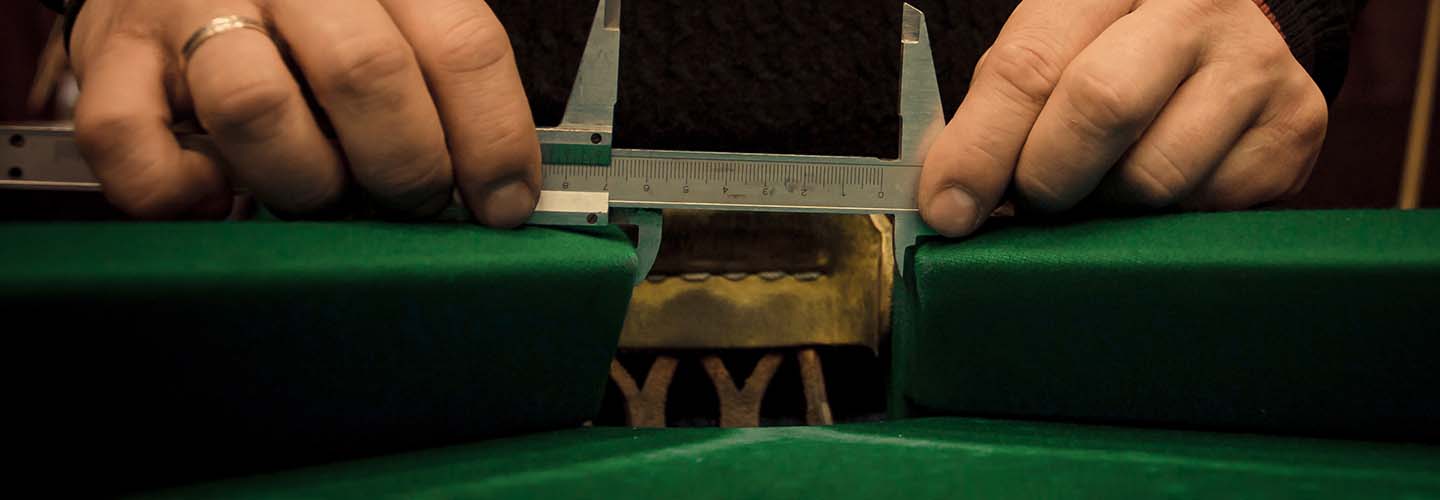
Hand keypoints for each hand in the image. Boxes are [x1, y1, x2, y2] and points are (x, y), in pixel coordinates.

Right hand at [69, 0, 539, 225]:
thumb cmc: (314, 13)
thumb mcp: (393, 16)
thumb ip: (439, 81)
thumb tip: (500, 189)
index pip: (462, 45)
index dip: (494, 139)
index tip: (503, 204)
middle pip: (365, 73)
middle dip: (405, 166)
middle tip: (412, 199)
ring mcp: (189, 8)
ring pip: (255, 107)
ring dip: (304, 180)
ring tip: (319, 191)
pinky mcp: (110, 56)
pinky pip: (130, 141)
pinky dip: (179, 190)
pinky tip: (215, 193)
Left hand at [918, 0, 1327, 236]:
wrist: (1233, 37)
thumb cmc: (1114, 50)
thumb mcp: (1050, 52)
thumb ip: (995, 113)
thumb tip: (948, 201)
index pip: (1030, 66)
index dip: (981, 147)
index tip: (948, 208)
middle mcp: (1193, 7)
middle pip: (1099, 109)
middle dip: (1046, 177)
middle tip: (1035, 197)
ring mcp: (1254, 64)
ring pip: (1153, 177)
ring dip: (1105, 206)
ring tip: (1100, 185)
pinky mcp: (1295, 125)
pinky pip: (1206, 208)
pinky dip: (1165, 218)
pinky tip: (1162, 184)